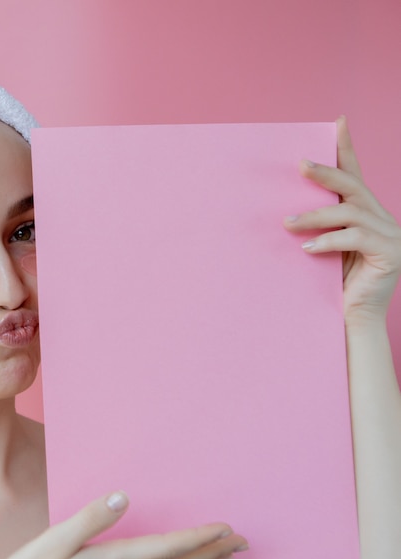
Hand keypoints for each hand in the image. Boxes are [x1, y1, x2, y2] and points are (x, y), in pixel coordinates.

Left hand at [284, 116, 400, 326]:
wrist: (353, 320)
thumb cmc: (333, 285)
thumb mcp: (324, 249)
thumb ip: (319, 228)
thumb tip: (285, 212)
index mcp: (366, 214)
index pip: (356, 175)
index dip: (347, 148)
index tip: (339, 122)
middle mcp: (382, 219)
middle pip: (354, 185)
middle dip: (326, 173)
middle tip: (300, 165)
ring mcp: (390, 235)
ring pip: (350, 211)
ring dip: (316, 215)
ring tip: (287, 223)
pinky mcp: (390, 253)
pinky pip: (355, 237)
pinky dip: (328, 241)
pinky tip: (307, 248)